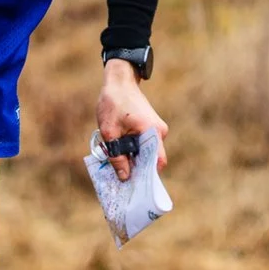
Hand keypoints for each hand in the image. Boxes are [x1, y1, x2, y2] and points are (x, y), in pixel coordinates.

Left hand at [98, 59, 166, 180]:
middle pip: (151, 160)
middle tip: (121, 183)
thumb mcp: (109, 132)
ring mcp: (156, 129)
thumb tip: (124, 178)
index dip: (147, 178)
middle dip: (137, 170)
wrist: (119, 80)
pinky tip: (119, 154)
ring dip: (132, 159)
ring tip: (116, 167)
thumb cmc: (113, 103)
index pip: (157, 163)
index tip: (136, 189)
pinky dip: (133, 151)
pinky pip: (144, 145)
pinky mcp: (150, 127)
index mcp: (152, 132)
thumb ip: (117, 156)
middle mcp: (159, 132)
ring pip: (146, 153)